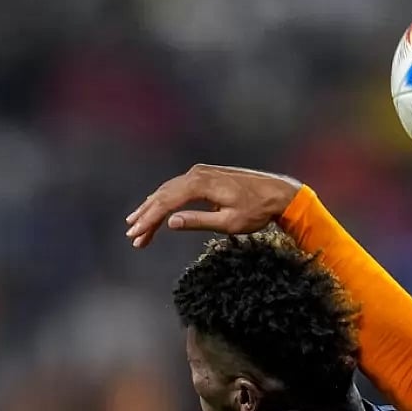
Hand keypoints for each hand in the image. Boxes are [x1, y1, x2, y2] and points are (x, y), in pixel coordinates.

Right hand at [125, 164, 300, 247]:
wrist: (278, 193)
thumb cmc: (257, 211)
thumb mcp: (229, 223)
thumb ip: (198, 222)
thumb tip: (170, 222)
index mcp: (201, 184)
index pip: (166, 203)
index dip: (149, 220)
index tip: (136, 235)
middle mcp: (197, 174)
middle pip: (162, 196)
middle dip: (146, 217)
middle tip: (133, 237)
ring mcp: (200, 173)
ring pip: (168, 191)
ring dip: (152, 209)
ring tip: (136, 226)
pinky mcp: (204, 176)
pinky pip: (177, 188)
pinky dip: (164, 200)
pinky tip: (155, 209)